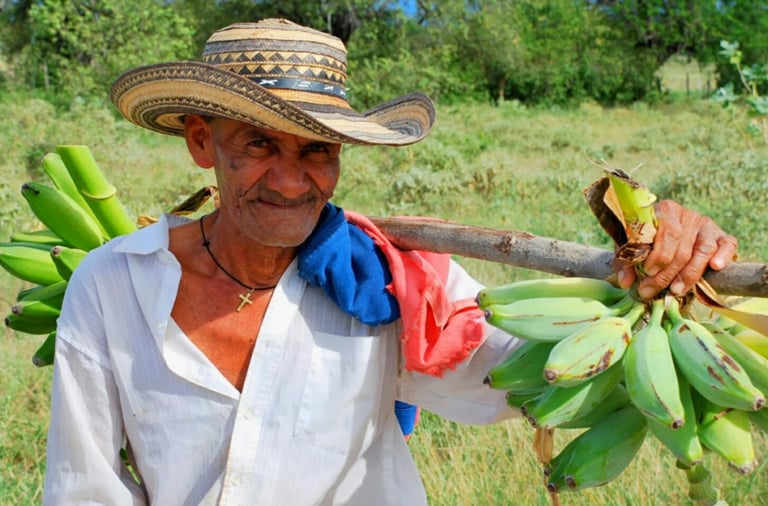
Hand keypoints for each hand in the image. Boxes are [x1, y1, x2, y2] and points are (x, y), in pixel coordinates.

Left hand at [614, 199, 737, 298]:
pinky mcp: (720, 235)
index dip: (658, 255)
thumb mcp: (629, 246)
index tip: (647, 272)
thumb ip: (625, 261)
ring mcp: (705, 224)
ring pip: (703, 250)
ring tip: (676, 290)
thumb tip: (625, 282)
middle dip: (667, 273)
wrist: (663, 234)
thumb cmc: (644, 240)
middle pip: (682, 247)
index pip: (667, 232)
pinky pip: (728, 244)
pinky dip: (724, 255)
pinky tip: (715, 268)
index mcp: (664, 210)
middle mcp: (687, 214)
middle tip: (653, 290)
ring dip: (690, 273)